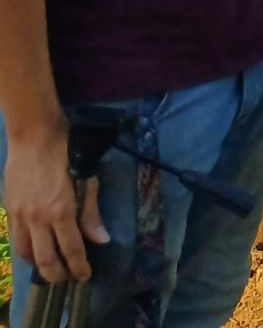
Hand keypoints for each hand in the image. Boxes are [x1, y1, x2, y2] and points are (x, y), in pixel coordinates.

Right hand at [3, 125, 106, 283]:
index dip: (79, 266)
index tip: (85, 276)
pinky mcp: (9, 209)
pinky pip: (14, 238)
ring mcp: (20, 215)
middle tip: (67, 279)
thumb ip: (91, 213)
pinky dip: (24, 250)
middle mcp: (37, 218)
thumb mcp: (88, 180)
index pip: (71, 249)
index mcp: (61, 211)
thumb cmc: (69, 152)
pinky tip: (33, 250)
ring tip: (50, 269)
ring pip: (25, 253)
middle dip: (57, 274)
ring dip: (38, 265)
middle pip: (45, 259)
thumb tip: (101, 240)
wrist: (35, 135)